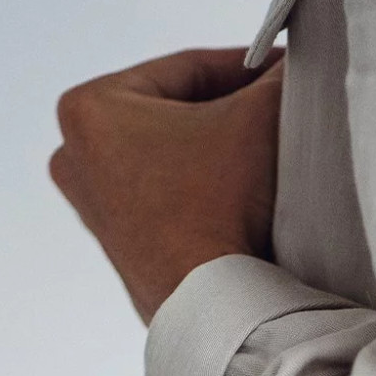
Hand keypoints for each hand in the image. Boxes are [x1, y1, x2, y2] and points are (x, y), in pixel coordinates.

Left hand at [50, 49, 283, 324]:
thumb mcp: (259, 119)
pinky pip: (174, 205)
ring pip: (176, 162)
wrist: (218, 308)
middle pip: (177, 117)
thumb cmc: (220, 208)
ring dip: (220, 155)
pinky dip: (207, 196)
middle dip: (230, 113)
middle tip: (281, 111)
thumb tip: (298, 68)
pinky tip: (246, 202)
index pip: (188, 71)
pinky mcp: (123, 255)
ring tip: (270, 158)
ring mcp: (96, 213)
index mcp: (88, 109)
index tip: (287, 70)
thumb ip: (278, 80)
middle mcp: (76, 159)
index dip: (247, 67)